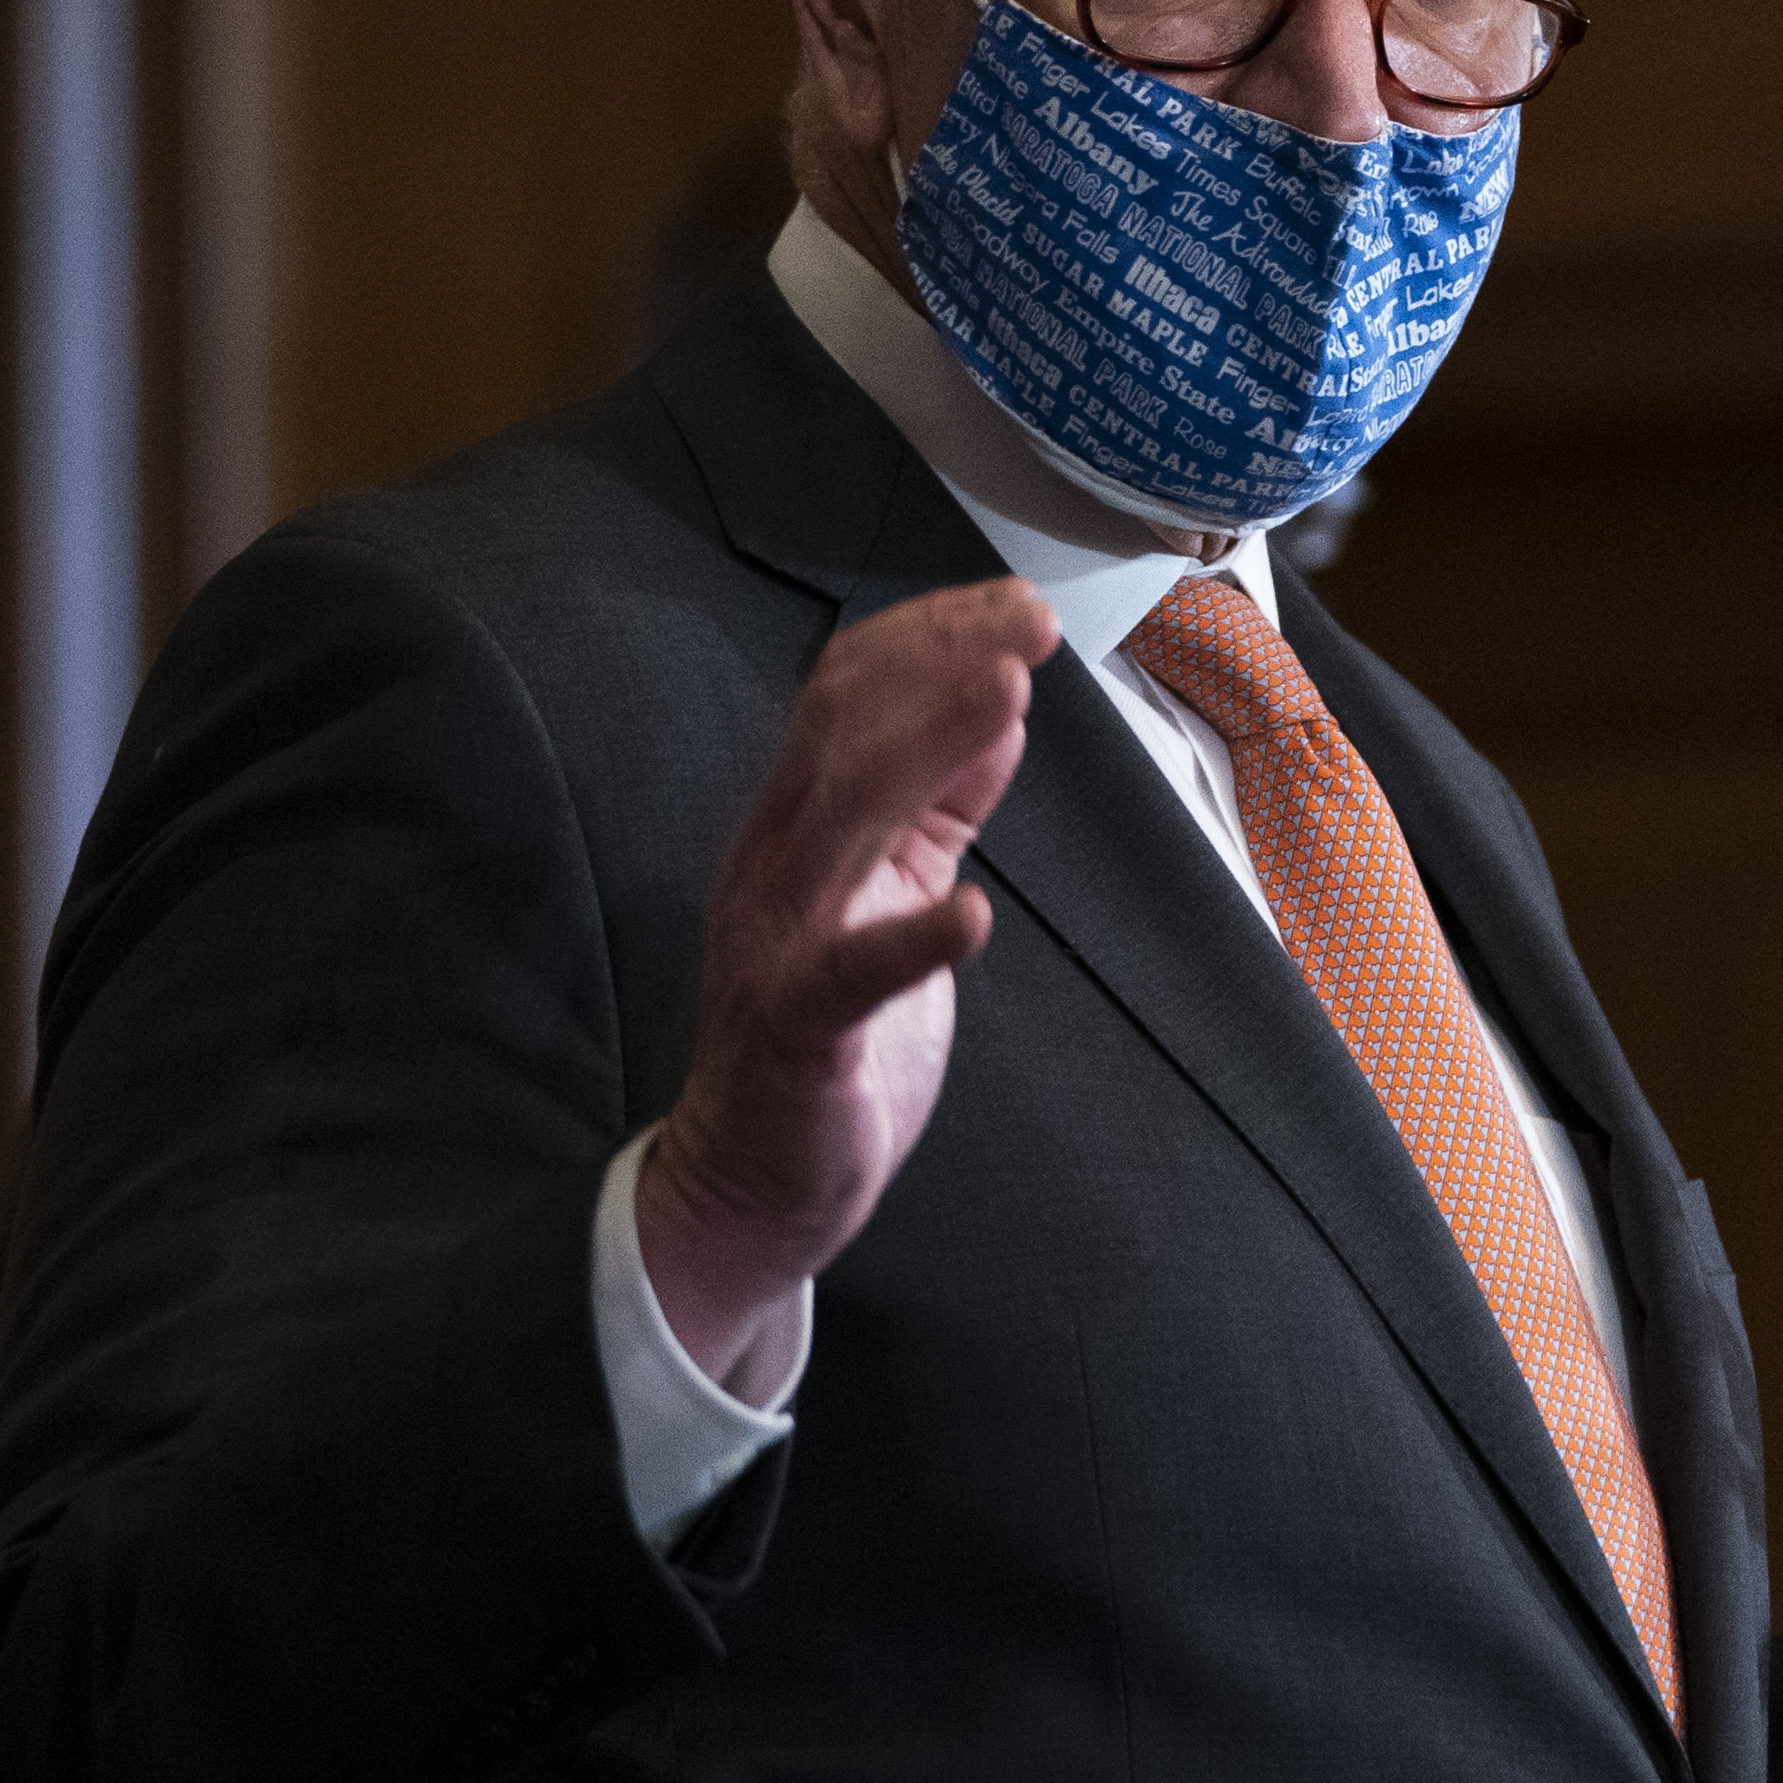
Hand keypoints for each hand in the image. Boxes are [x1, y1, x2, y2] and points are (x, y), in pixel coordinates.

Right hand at [634, 577, 1061, 1386]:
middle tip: (1032, 623)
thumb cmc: (832, 1028)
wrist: (750, 1177)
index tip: (1017, 605)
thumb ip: (936, 801)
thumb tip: (1002, 705)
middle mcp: (776, 864)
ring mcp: (780, 943)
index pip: (847, 692)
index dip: (930, 636)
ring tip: (1008, 695)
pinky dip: (909, 940)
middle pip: (843, 729)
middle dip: (940, 663)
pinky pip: (848, 976)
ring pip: (842, 820)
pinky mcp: (801, 1031)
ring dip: (927, 748)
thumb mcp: (890, 886)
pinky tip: (971, 913)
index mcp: (796, 825)